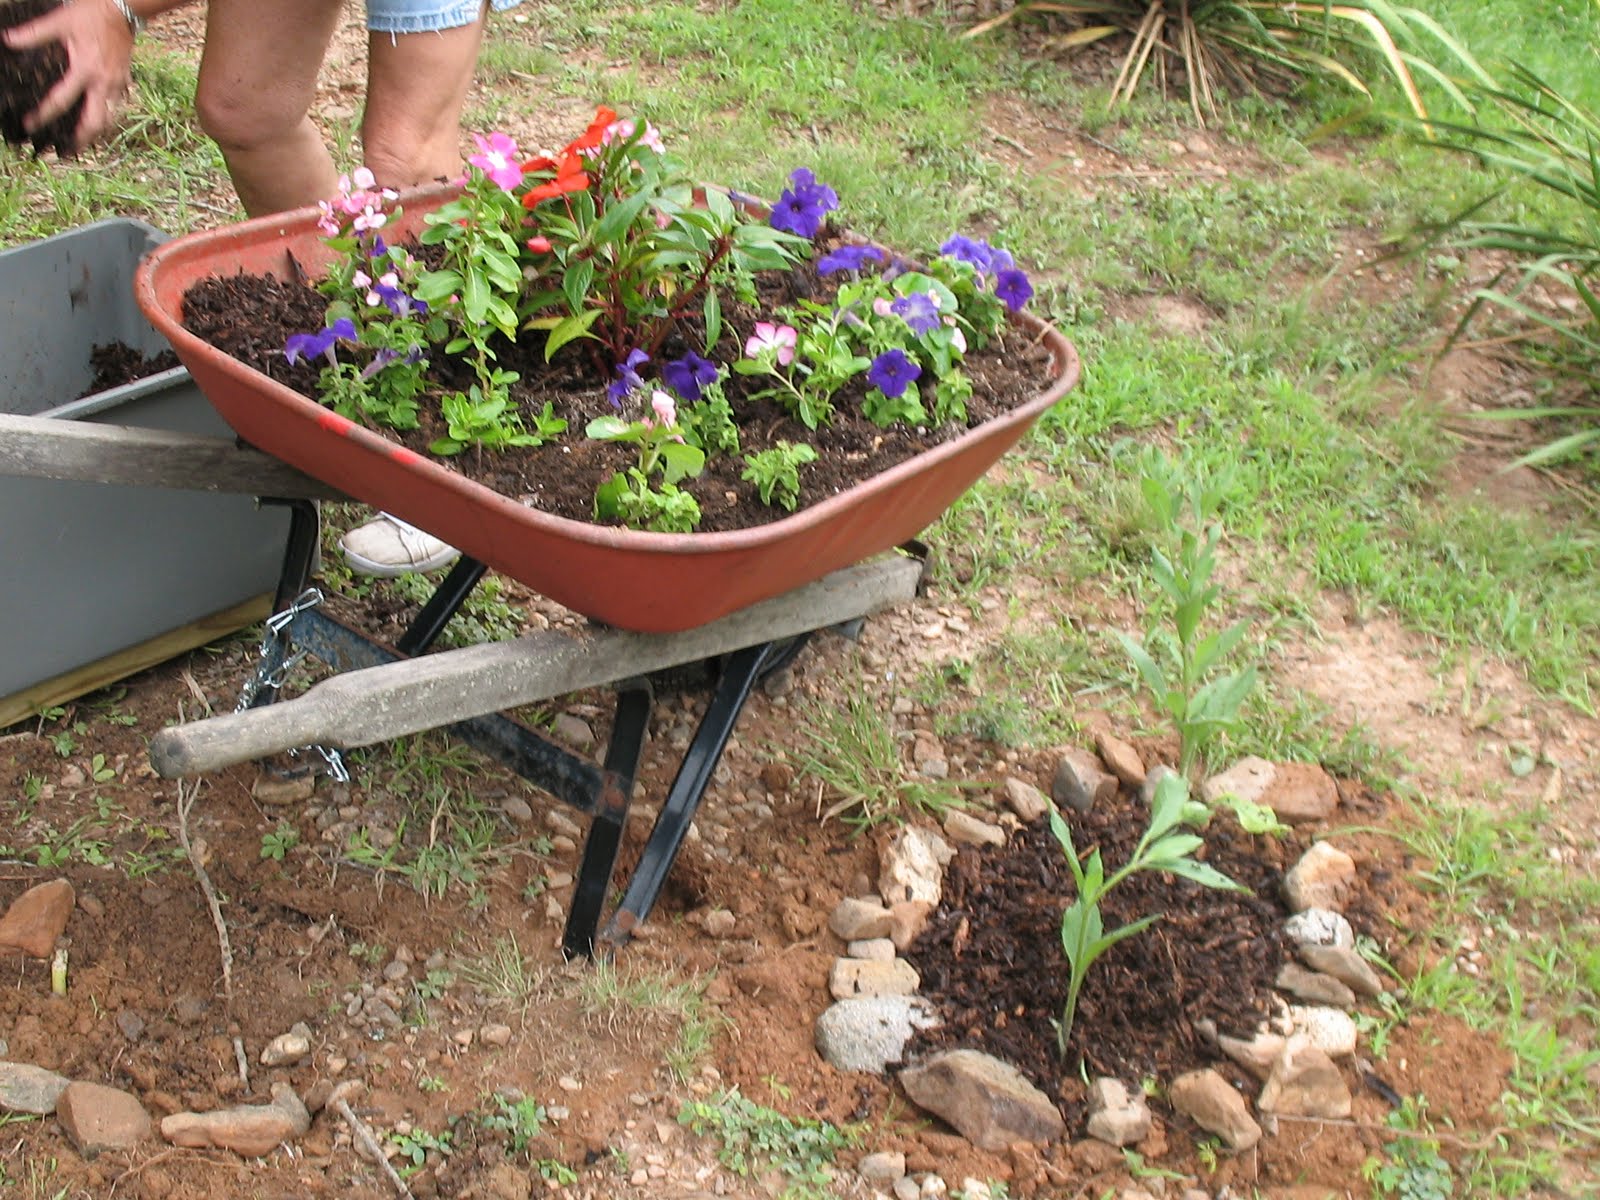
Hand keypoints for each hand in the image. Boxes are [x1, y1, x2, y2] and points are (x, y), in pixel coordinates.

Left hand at [2, 0, 135, 150]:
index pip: (61, 101)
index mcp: (85, 71)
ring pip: (110, 119)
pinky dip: (108, 116)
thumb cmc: (91, 15)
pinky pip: (117, 106)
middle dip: (81, 139)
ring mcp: (117, 85)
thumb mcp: (59, 21)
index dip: (44, 115)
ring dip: (97, 133)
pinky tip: (99, 120)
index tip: (30, 125)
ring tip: (85, 142)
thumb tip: (8, 40)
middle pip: (95, 122)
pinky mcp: (124, 81)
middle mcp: (103, 84)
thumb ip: (34, 34)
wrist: (123, 10)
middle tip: (69, 151)